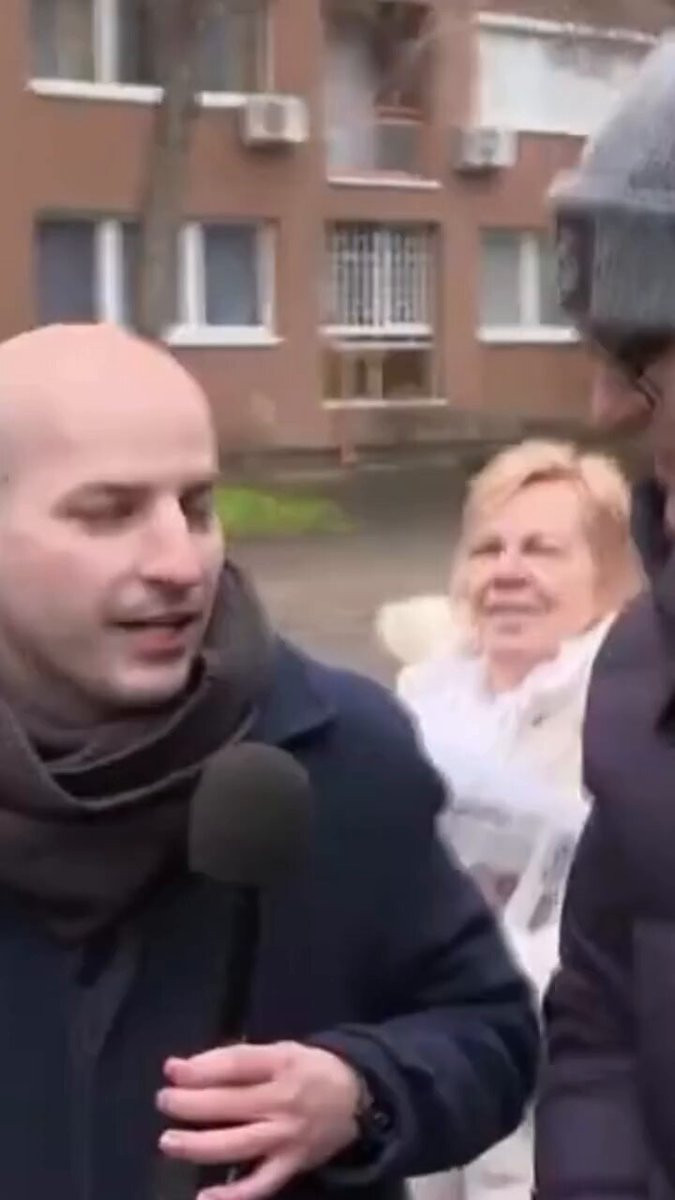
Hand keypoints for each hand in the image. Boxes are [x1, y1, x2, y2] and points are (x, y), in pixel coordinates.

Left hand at [157, 1041, 361, 1199]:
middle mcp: (285, 1100)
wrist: (358, 1099)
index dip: (201, 1068)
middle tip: (163, 1101)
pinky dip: (233, 1196)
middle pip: (231, 1103)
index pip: (236, 1065)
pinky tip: (204, 1198)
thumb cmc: (310, 1070)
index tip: (171, 1070)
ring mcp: (288, 1136)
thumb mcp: (283, 1050)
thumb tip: (190, 1068)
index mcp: (283, 1063)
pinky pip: (260, 1185)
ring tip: (168, 1141)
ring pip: (238, 1144)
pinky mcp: (292, 1165)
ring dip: (199, 1145)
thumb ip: (241, 1059)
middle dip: (191, 1103)